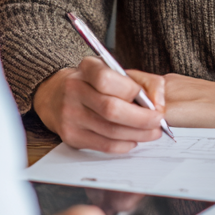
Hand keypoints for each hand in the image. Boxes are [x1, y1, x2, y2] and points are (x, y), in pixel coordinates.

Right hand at [33, 57, 165, 152]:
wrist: (55, 95)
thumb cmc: (92, 82)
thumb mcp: (112, 69)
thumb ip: (140, 81)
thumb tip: (158, 102)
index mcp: (86, 68)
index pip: (107, 79)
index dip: (133, 91)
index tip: (151, 100)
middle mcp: (74, 90)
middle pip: (111, 109)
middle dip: (141, 119)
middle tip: (159, 121)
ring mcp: (70, 115)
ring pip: (110, 131)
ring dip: (137, 134)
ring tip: (152, 133)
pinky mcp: (71, 136)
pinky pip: (103, 145)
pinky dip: (123, 145)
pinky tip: (134, 140)